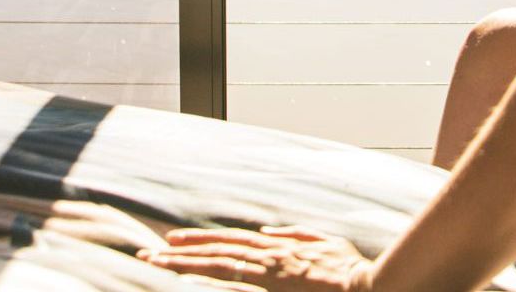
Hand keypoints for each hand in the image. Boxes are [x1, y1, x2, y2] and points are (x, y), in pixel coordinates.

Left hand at [136, 224, 375, 290]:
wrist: (367, 284)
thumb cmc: (348, 269)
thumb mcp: (323, 242)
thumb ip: (293, 235)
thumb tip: (266, 232)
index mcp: (277, 246)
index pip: (230, 242)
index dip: (200, 241)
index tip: (173, 242)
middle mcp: (267, 254)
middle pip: (215, 250)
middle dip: (181, 251)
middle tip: (148, 252)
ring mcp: (268, 269)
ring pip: (216, 261)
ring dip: (184, 262)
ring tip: (155, 261)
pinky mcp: (272, 282)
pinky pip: (231, 276)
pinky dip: (207, 273)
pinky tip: (187, 273)